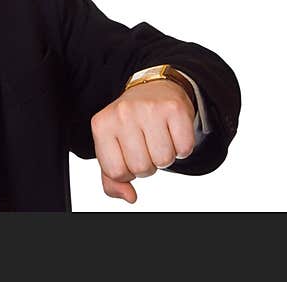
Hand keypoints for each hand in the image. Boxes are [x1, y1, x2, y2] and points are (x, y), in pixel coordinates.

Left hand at [90, 79, 195, 203]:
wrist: (152, 89)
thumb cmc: (130, 124)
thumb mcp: (112, 147)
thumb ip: (112, 179)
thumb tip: (129, 197)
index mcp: (101, 125)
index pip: (115, 172)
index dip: (127, 171)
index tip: (128, 154)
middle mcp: (122, 113)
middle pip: (141, 168)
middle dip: (147, 164)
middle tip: (146, 144)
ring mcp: (148, 109)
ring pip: (164, 160)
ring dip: (164, 156)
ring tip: (158, 137)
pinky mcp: (174, 108)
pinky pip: (185, 149)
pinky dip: (182, 148)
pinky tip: (171, 131)